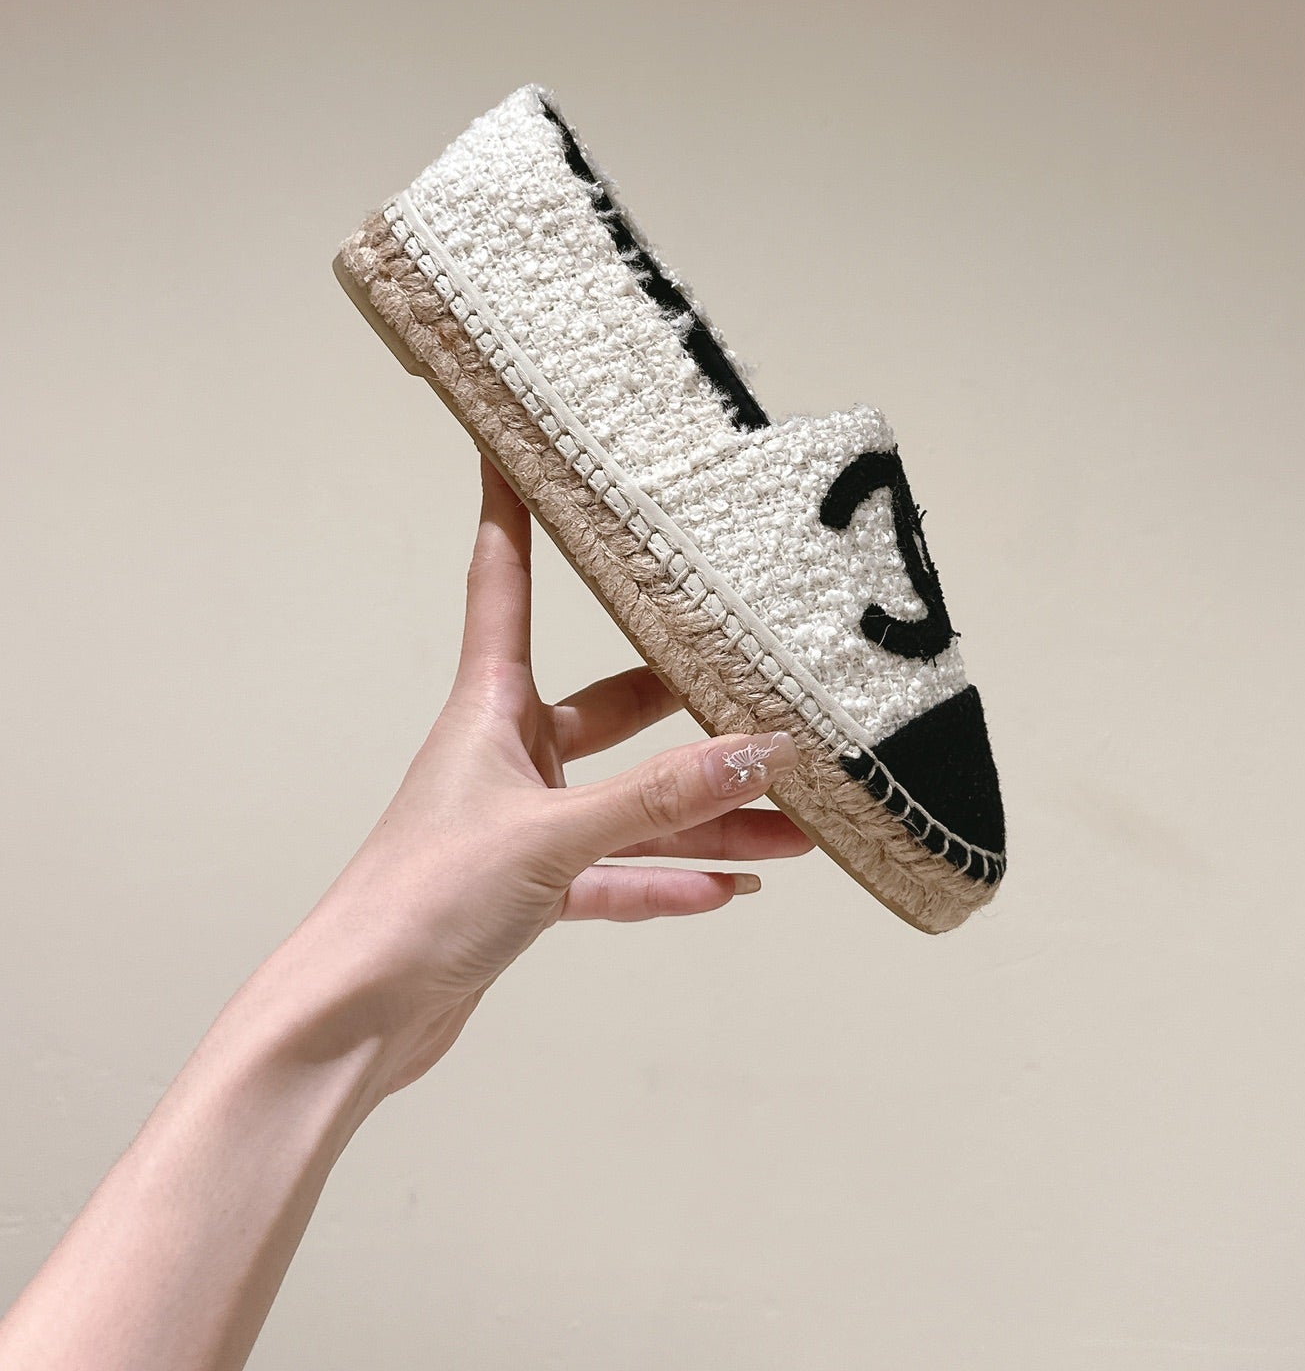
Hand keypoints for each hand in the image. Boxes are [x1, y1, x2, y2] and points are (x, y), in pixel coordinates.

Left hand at [300, 457, 812, 1092]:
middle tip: (754, 679)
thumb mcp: (552, 838)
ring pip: (630, 805)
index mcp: (488, 708)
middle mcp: (505, 754)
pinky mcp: (526, 892)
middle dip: (687, 704)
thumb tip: (763, 752)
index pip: (506, 580)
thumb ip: (662, 799)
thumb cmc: (417, 902)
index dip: (513, 509)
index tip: (520, 443)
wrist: (355, 1019)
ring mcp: (519, 824)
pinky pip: (616, 874)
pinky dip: (668, 880)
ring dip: (703, 816)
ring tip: (792, 823)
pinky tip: (732, 886)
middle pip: (609, 707)